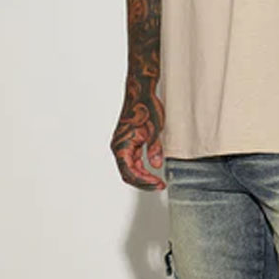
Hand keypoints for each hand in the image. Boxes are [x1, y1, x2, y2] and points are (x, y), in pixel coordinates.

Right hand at [110, 76, 165, 190]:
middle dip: (144, 182)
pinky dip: (142, 168)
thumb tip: (156, 165)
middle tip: (160, 185)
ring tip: (158, 181)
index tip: (158, 184)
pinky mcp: (129, 143)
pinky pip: (133, 161)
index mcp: (122, 145)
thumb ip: (154, 150)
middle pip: (128, 174)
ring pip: (130, 169)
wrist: (141, 92)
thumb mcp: (154, 131)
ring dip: (143, 177)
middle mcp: (119, 147)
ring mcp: (123, 146)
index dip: (144, 182)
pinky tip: (153, 171)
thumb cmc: (145, 107)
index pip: (130, 173)